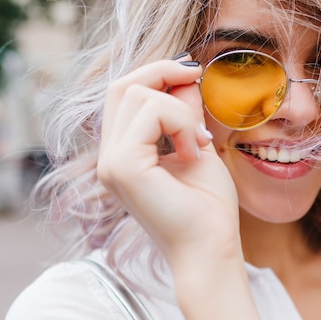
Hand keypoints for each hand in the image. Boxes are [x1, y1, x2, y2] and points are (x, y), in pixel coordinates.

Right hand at [97, 57, 240, 272]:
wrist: (211, 247)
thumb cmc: (207, 206)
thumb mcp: (197, 145)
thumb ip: (184, 111)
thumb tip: (183, 75)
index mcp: (123, 152)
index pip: (122, 94)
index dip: (155, 72)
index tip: (192, 72)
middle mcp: (109, 156)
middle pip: (121, 86)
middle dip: (163, 72)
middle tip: (197, 78)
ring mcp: (111, 162)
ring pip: (137, 95)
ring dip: (180, 110)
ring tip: (199, 144)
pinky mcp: (122, 167)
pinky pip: (151, 114)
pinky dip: (181, 123)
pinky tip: (194, 153)